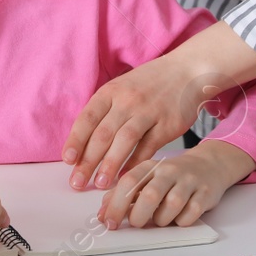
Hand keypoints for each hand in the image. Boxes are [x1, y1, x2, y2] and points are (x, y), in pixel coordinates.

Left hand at [63, 56, 206, 190]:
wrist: (187, 71)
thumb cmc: (150, 83)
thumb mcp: (122, 87)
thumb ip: (104, 110)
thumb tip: (82, 142)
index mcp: (111, 91)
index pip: (87, 118)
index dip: (76, 141)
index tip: (68, 160)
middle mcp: (127, 101)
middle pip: (103, 134)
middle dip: (88, 161)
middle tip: (78, 182)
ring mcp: (148, 112)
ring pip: (124, 141)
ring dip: (110, 164)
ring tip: (101, 184)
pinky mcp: (167, 124)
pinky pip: (148, 147)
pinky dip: (136, 163)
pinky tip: (127, 177)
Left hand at [96, 140, 255, 228]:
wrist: (208, 165)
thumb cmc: (172, 177)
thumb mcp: (146, 179)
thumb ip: (124, 195)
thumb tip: (104, 214)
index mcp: (150, 166)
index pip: (129, 183)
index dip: (116, 205)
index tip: (109, 222)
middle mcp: (169, 171)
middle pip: (150, 195)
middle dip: (139, 215)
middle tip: (136, 223)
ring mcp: (189, 181)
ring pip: (172, 205)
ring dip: (162, 219)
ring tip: (160, 219)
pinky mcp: (205, 193)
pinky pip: (191, 213)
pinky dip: (182, 221)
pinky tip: (179, 217)